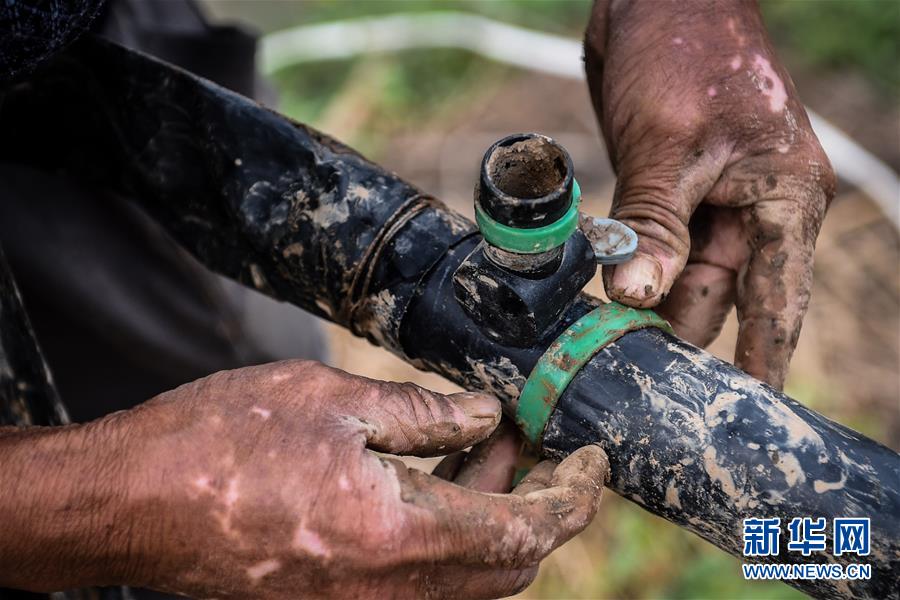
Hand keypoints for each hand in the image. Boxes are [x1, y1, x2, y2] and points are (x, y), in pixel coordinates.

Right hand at [0, 360, 608, 598]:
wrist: (129, 502)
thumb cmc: (219, 443)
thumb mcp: (333, 403)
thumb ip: (425, 415)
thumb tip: (487, 417)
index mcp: (397, 539)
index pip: (526, 531)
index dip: (572, 496)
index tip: (594, 459)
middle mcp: (388, 594)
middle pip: (505, 565)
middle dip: (534, 502)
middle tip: (533, 439)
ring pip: (464, 575)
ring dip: (487, 514)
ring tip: (482, 444)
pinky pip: (419, 579)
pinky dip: (445, 531)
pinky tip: (430, 476)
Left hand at [584, 0, 834, 387]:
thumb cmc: (684, 52)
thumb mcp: (670, 146)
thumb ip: (655, 225)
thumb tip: (637, 297)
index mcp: (786, 199)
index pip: (777, 301)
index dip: (760, 361)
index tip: (744, 419)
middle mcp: (755, 208)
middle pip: (720, 297)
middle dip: (681, 338)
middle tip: (641, 393)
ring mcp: (710, 201)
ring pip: (680, 275)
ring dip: (648, 309)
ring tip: (613, 360)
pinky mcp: (671, 191)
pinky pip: (654, 247)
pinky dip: (632, 272)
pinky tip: (603, 305)